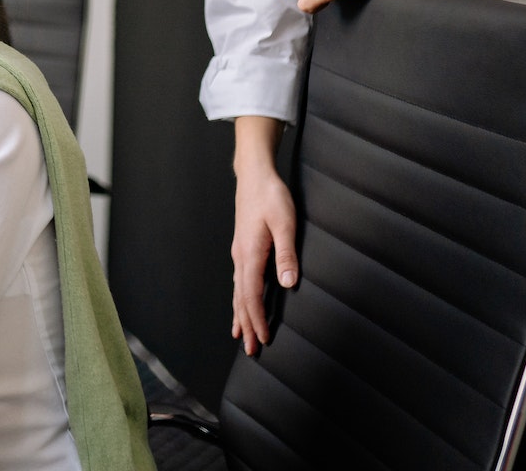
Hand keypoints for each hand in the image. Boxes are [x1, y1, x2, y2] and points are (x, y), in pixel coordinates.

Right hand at [230, 161, 297, 355]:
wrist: (254, 175)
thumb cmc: (271, 196)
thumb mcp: (285, 222)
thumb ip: (287, 254)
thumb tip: (288, 284)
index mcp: (250, 254)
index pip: (252, 295)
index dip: (258, 319)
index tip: (264, 339)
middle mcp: (240, 257)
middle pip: (241, 298)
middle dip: (247, 325)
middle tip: (252, 350)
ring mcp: (239, 252)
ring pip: (238, 291)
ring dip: (242, 315)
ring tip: (242, 335)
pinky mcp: (242, 248)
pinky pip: (239, 281)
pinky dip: (240, 299)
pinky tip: (241, 304)